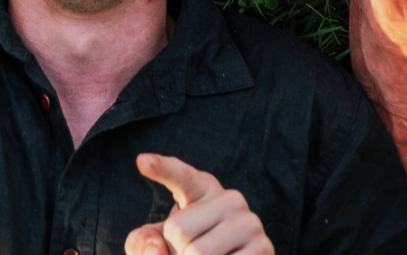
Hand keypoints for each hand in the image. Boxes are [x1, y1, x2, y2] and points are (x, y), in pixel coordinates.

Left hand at [125, 155, 272, 254]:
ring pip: (199, 253)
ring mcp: (250, 222)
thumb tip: (157, 250)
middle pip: (179, 230)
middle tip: (187, 252)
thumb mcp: (158, 242)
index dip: (162, 169)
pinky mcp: (264, 248)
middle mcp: (230, 198)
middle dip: (175, 251)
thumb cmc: (184, 250)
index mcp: (201, 188)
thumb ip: (143, 242)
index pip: (180, 176)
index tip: (142, 161)